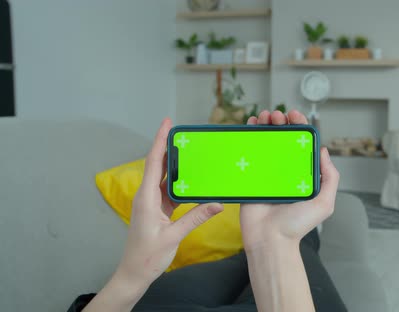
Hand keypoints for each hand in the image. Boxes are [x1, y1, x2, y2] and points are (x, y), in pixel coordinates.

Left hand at [117, 118, 223, 287]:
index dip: (159, 141)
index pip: (153, 162)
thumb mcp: (174, 236)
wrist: (134, 273)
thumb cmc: (148, 256)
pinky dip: (180, 182)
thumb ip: (196, 218)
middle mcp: (147, 196)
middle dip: (169, 147)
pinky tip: (192, 179)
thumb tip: (218, 204)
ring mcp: (152, 203)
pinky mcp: (158, 211)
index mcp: (146, 198)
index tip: (167, 123)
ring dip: (176, 164)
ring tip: (191, 151)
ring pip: (164, 177)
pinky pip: (169, 191)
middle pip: (158, 165)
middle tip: (185, 133)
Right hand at [240, 110, 339, 250]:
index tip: (294, 114)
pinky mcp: (250, 178)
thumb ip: (330, 177)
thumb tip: (324, 150)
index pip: (301, 143)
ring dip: (265, 125)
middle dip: (280, 122)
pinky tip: (250, 125)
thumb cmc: (297, 225)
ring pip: (265, 142)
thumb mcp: (324, 202)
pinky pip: (248, 153)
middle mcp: (285, 170)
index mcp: (301, 173)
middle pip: (282, 138)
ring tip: (264, 116)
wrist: (270, 240)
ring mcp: (266, 173)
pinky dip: (248, 137)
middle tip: (276, 115)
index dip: (298, 125)